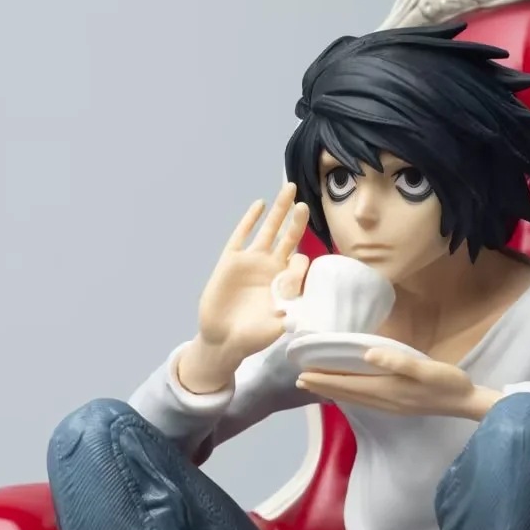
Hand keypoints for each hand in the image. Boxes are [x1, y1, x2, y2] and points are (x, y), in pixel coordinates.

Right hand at [179, 183, 309, 392]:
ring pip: (268, 229)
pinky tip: (259, 205)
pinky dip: (249, 220)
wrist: (224, 340)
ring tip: (289, 189)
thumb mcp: (280, 324)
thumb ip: (293, 311)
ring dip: (278, 210)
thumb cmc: (254, 336)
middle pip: (288, 236)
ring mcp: (251, 261)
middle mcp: (271, 267)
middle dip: (297, 219)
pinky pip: (241, 236)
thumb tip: (305, 298)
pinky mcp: (231, 261)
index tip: (294, 279)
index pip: (300, 260)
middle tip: (305, 203)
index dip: (301, 265)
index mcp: (286, 281)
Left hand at [295, 348, 503, 421]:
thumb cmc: (447, 382)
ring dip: (333, 392)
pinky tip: (348, 392)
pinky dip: (349, 395)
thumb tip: (367, 355)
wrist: (466, 403)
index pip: (348, 384)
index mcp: (388, 389)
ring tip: (316, 387)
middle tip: (299, 381)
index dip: (325, 379)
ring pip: (354, 398)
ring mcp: (391, 406)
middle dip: (323, 387)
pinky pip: (364, 400)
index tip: (303, 374)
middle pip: (347, 393)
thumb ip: (397, 361)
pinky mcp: (397, 406)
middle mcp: (384, 400)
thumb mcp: (425, 368)